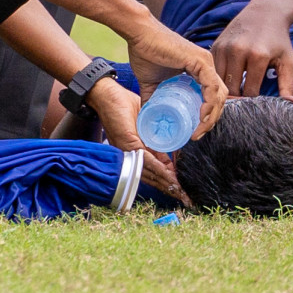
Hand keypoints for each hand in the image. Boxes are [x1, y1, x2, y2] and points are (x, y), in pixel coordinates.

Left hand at [86, 78, 190, 204]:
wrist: (106, 94)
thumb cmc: (123, 103)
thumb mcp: (145, 120)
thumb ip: (155, 133)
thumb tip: (171, 141)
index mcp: (136, 151)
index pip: (155, 171)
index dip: (170, 180)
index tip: (182, 189)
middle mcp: (130, 156)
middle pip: (153, 178)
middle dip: (171, 188)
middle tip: (186, 198)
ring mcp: (128, 152)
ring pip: (150, 172)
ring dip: (167, 183)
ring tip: (181, 191)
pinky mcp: (127, 144)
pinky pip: (145, 159)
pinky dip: (158, 168)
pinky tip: (169, 175)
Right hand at [124, 18, 226, 137]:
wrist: (138, 35)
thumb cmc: (145, 52)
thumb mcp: (151, 84)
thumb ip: (153, 99)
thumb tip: (148, 117)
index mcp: (199, 70)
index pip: (213, 97)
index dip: (207, 115)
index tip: (195, 131)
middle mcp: (206, 66)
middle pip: (220, 98)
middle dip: (212, 119)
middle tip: (197, 134)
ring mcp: (205, 62)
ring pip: (219, 94)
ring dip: (211, 116)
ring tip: (198, 130)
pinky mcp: (200, 60)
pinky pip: (211, 86)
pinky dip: (209, 103)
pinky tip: (200, 115)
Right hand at [211, 0, 292, 103]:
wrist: (264, 13)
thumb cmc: (279, 41)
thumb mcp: (288, 62)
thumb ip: (290, 86)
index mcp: (258, 56)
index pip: (249, 92)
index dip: (253, 102)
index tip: (258, 103)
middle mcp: (238, 50)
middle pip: (231, 89)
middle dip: (238, 99)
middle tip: (246, 102)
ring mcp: (224, 47)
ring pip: (219, 82)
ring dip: (227, 90)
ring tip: (238, 92)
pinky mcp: (215, 46)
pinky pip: (214, 72)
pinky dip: (220, 79)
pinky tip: (231, 80)